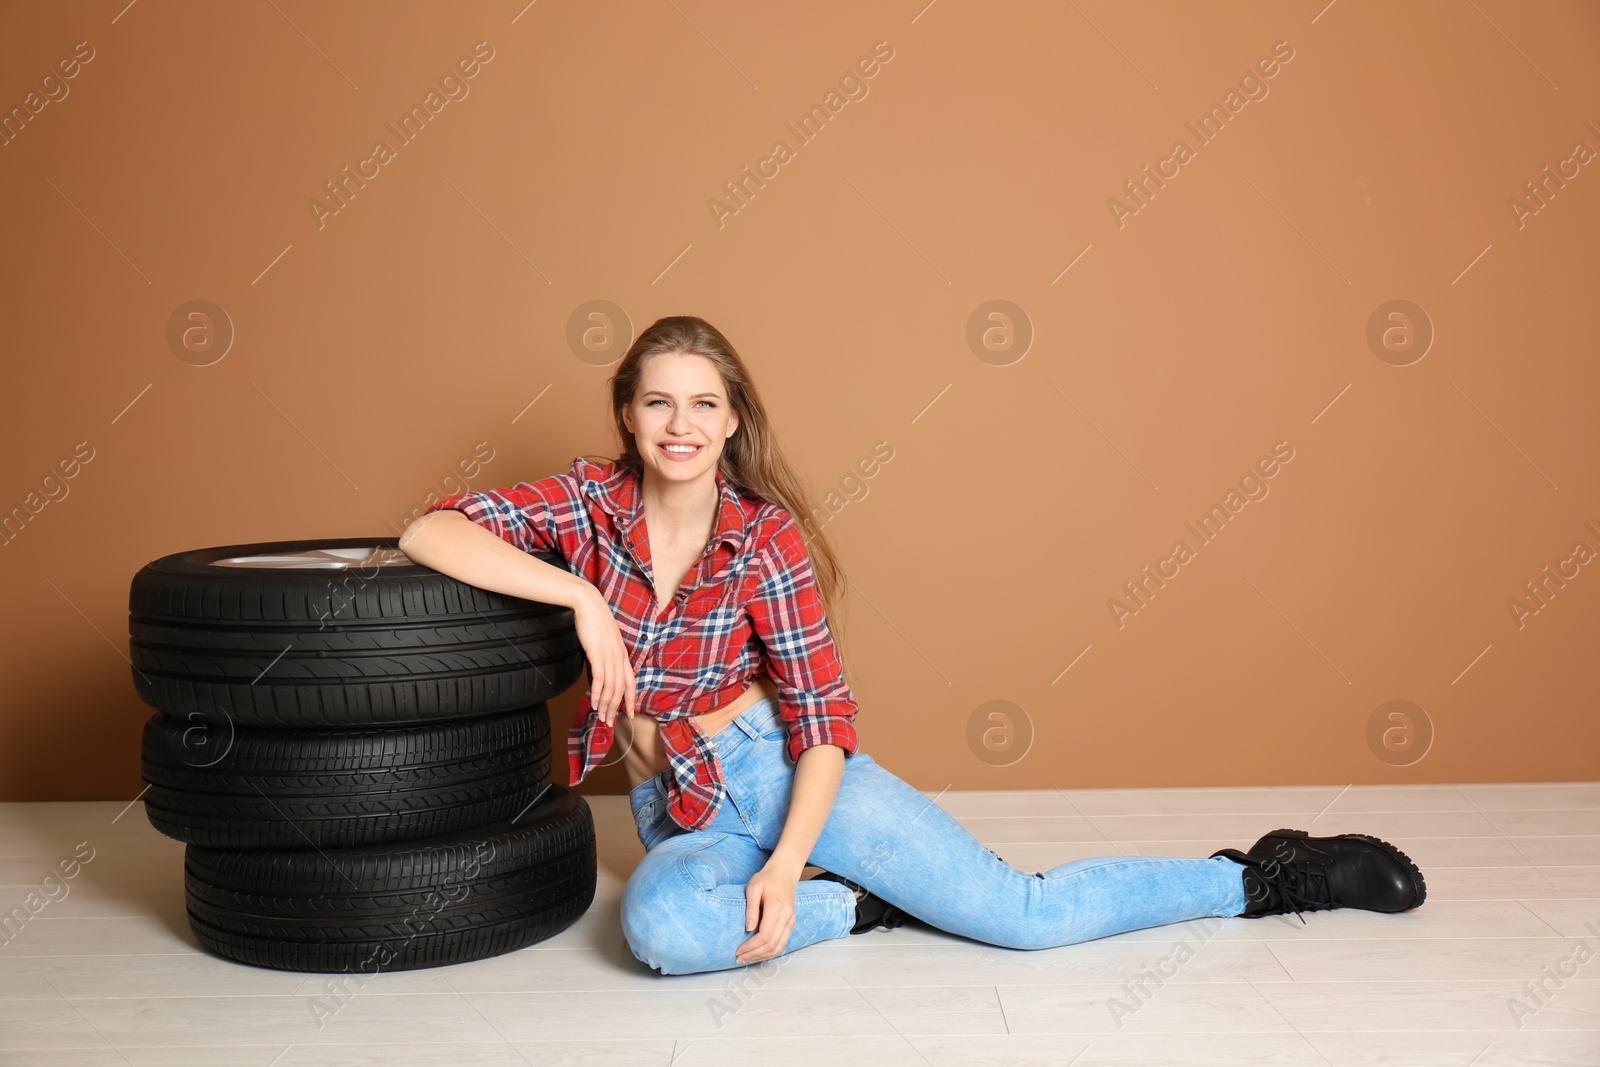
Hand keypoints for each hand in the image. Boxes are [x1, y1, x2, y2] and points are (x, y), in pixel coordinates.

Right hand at [573, 589, 635, 726]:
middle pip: (621, 689)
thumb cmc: (595, 620)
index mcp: (623, 654)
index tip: (629, 714)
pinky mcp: (597, 654)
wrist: (589, 603)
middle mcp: (620, 657)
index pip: (631, 682)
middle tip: (610, 722)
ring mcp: (610, 656)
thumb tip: (601, 669)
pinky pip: (599, 679)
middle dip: (616, 708)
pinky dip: (597, 693)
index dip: (630, 699)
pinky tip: (593, 702)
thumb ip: (606, 655)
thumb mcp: (605, 640)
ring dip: (605, 704)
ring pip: (611, 687)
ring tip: (600, 717)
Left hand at [736, 861, 798, 964]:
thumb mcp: (753, 887)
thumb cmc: (767, 878)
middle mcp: (787, 917)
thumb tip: (748, 929)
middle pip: (772, 945)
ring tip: (748, 958)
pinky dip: (771, 952)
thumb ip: (751, 908)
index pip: (765, 936)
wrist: (785, 872)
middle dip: (754, 954)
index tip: (738, 950)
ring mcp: (791, 920)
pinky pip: (783, 943)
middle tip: (740, 958)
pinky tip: (760, 953)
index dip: (751, 947)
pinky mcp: (791, 923)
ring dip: (763, 956)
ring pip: (779, 947)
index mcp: (776, 908)